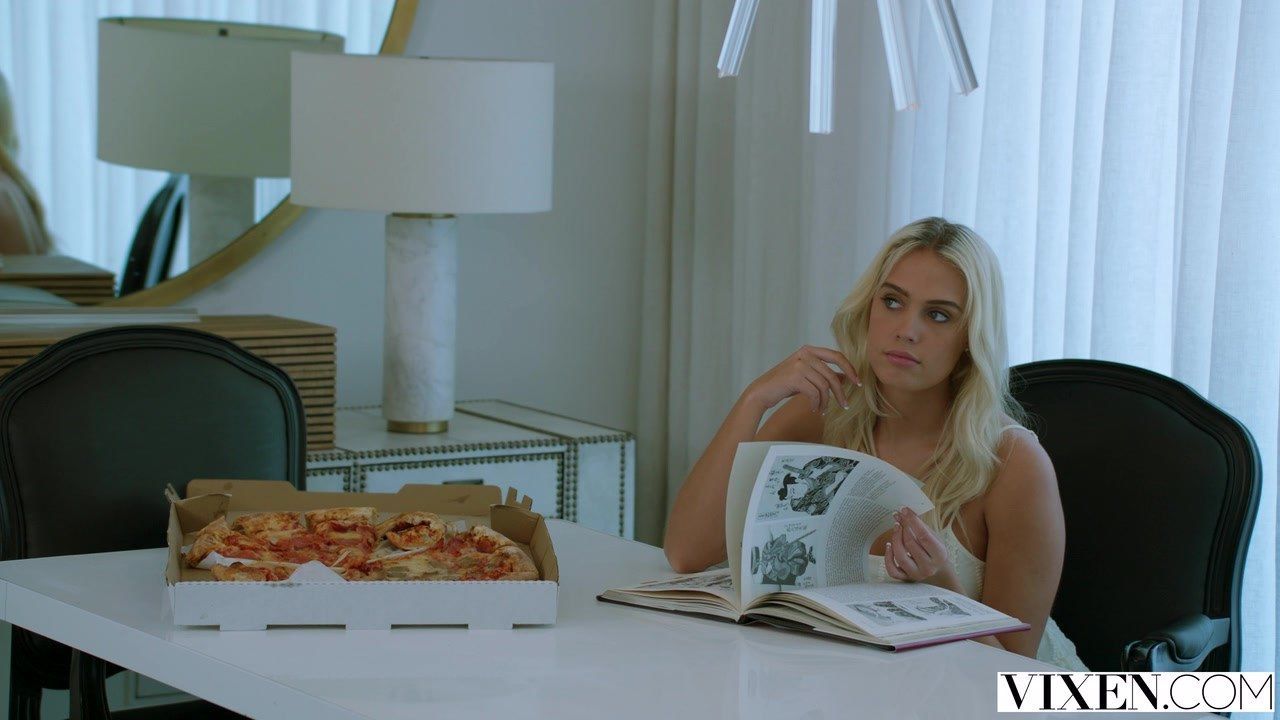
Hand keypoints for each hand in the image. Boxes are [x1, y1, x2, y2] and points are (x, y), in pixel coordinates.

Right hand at [743, 345, 860, 412]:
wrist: (762, 391)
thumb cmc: (784, 384)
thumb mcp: (807, 376)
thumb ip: (824, 374)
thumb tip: (846, 378)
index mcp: (809, 350)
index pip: (836, 356)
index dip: (850, 369)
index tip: (858, 382)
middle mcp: (805, 354)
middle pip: (832, 375)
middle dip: (840, 392)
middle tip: (845, 405)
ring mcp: (799, 364)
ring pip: (824, 386)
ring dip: (826, 401)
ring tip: (823, 409)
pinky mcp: (794, 377)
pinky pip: (815, 393)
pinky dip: (817, 403)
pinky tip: (815, 409)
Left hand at [883, 506, 951, 582]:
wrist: (938, 571)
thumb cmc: (934, 550)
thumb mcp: (934, 537)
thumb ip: (920, 526)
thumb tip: (903, 512)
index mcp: (939, 555)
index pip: (924, 536)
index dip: (913, 521)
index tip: (904, 510)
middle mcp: (929, 567)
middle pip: (910, 545)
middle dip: (903, 528)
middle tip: (898, 516)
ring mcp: (917, 574)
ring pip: (900, 557)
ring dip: (895, 539)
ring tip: (896, 528)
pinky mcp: (906, 579)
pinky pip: (892, 570)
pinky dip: (888, 557)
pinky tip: (889, 546)